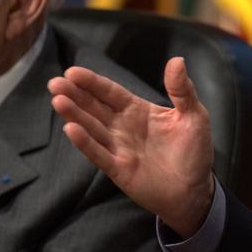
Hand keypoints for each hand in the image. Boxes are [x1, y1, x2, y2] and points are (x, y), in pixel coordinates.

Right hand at [50, 58, 214, 236]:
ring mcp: (118, 148)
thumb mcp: (194, 116)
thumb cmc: (195, 152)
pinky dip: (85, 143)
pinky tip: (71, 129)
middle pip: (94, 107)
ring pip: (92, 128)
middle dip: (75, 94)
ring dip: (75, 115)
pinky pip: (99, 154)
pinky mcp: (118, 169)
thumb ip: (182, 90)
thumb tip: (177, 60)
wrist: (195, 191)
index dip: (92, 82)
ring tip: (58, 100)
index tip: (73, 71)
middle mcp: (123, 126)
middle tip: (55, 83)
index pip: (110, 92)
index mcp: (138, 110)